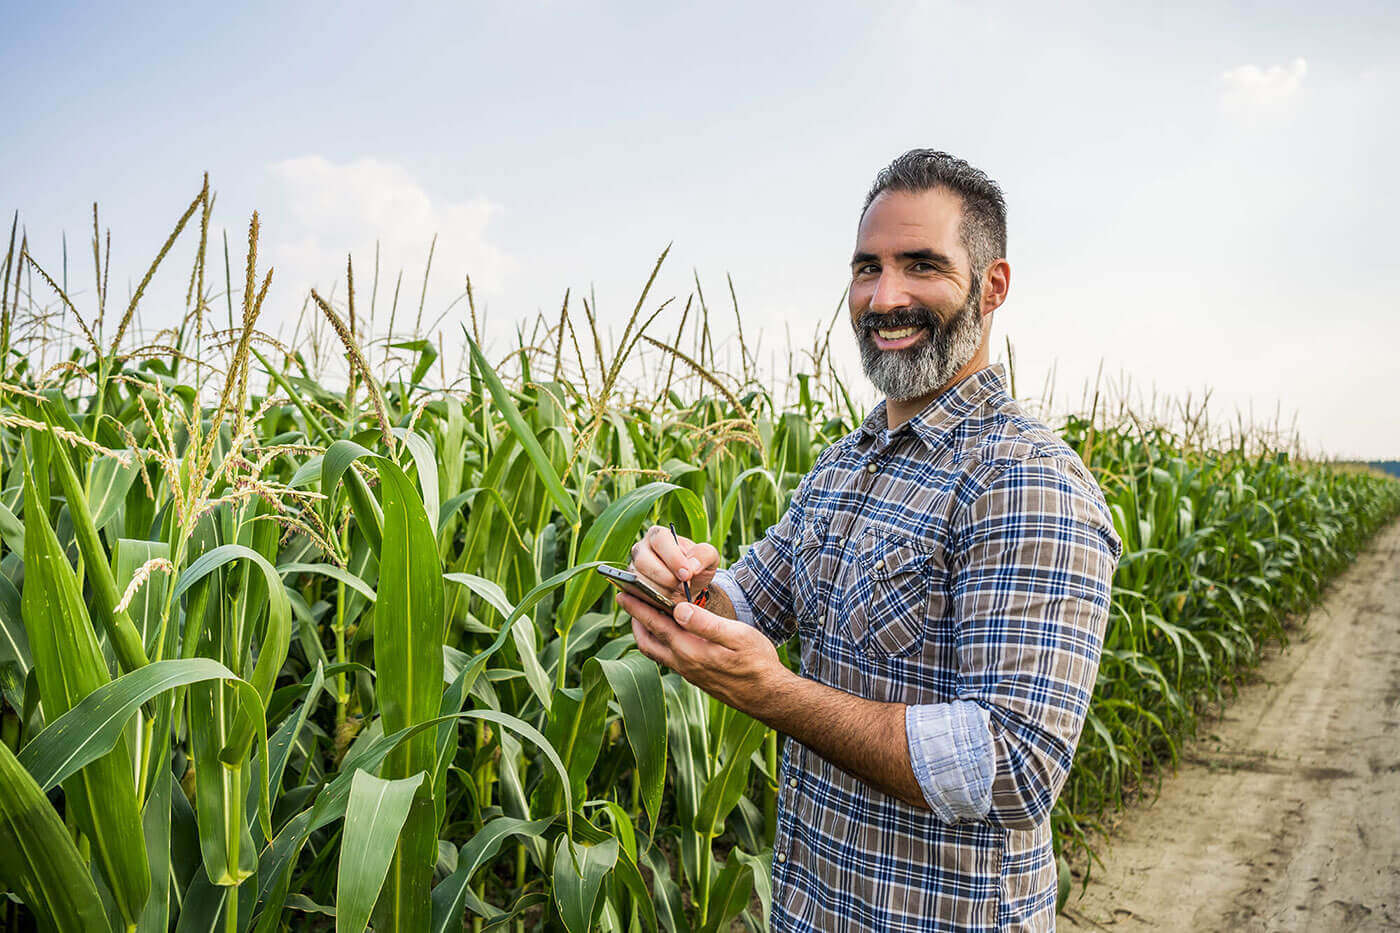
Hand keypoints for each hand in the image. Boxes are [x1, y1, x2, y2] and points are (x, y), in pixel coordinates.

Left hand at [616, 592, 791, 712]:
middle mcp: (684, 664)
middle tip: (626, 600)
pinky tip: (666, 633)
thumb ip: (706, 624)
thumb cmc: (758, 663)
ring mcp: (689, 673)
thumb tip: (678, 609)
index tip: (623, 593)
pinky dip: (659, 642)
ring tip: (641, 615)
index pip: (656, 625)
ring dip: (645, 632)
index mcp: (691, 651)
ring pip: (656, 652)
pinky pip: (668, 658)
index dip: (638, 608)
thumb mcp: (738, 636)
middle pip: (648, 641)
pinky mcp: (696, 677)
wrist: (769, 697)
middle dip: (635, 620)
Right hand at [627, 525, 719, 606]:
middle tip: (682, 587)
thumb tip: (691, 566)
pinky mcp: (630, 588)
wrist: (689, 586)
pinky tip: (667, 603)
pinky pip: (636, 595)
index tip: (687, 574)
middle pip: (643, 561)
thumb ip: (704, 555)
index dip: (673, 558)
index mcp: (659, 535)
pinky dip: (653, 601)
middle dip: (665, 577)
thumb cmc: (697, 567)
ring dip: (659, 591)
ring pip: (638, 580)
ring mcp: (633, 569)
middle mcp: (641, 549)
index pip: (660, 540)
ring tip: (676, 595)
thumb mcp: (709, 557)